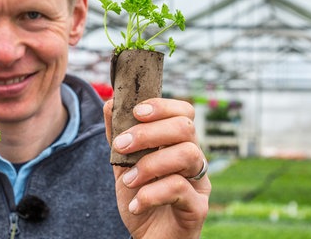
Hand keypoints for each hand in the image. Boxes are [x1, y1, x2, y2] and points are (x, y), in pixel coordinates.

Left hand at [104, 98, 210, 238]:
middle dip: (149, 132)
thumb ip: (118, 137)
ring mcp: (199, 183)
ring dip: (149, 164)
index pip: (183, 112)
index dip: (162, 106)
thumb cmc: (139, 201)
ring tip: (129, 181)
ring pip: (187, 154)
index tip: (135, 112)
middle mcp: (193, 160)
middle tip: (122, 146)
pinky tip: (136, 204)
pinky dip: (151, 194)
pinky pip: (180, 189)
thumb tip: (111, 103)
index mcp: (177, 146)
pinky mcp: (198, 208)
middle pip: (185, 127)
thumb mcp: (123, 166)